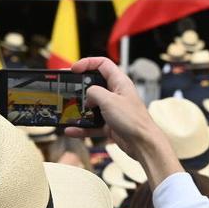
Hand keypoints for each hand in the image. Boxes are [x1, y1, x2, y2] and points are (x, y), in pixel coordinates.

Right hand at [64, 58, 180, 186]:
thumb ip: (94, 92)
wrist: (143, 144)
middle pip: (95, 85)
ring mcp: (113, 110)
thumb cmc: (132, 120)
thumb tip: (88, 95)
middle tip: (66, 88)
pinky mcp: (110, 124)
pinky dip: (82, 127)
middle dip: (79, 87)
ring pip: (92, 106)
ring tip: (67, 110)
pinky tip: (71, 130)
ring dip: (79, 109)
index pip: (103, 64)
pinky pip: (92, 124)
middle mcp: (116, 94)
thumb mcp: (109, 100)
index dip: (87, 63)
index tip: (74, 69)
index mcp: (119, 82)